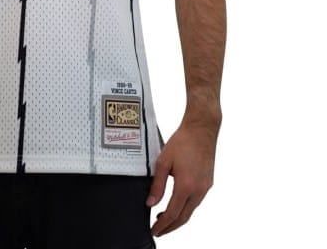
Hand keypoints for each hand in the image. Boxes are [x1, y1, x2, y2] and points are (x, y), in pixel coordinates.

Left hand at [147, 121, 217, 236]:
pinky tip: (177, 204)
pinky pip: (196, 201)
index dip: (162, 225)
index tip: (154, 231)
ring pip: (191, 210)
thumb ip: (157, 185)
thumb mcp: (163, 162)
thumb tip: (151, 203)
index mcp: (186, 186)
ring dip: (178, 218)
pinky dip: (185, 207)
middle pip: (184, 217)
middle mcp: (199, 190)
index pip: (173, 214)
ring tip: (164, 219)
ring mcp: (205, 187)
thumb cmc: (182, 142)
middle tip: (158, 230)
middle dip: (170, 227)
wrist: (201, 129)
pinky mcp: (208, 182)